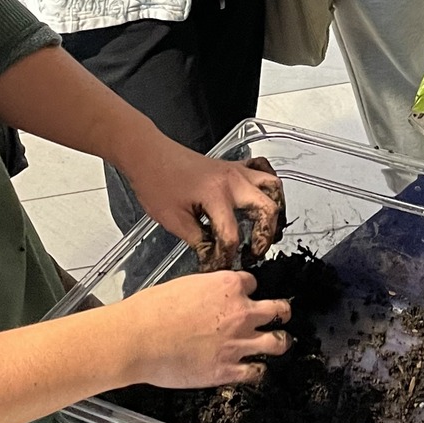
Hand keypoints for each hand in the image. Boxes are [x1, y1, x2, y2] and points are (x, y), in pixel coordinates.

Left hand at [115, 140, 285, 266]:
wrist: (149, 155)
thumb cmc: (156, 183)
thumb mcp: (173, 220)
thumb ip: (198, 241)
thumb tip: (213, 257)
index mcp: (216, 195)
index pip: (232, 236)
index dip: (226, 258)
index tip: (218, 267)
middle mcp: (233, 181)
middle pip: (267, 210)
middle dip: (264, 237)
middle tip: (252, 254)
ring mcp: (237, 170)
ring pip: (273, 187)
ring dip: (274, 210)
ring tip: (266, 229)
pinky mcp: (234, 165)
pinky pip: (263, 169)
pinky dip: (268, 184)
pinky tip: (262, 197)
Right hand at [117, 270, 293, 389]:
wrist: (139, 339)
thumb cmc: (152, 309)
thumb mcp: (185, 285)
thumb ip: (207, 291)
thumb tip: (210, 298)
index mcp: (229, 286)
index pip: (253, 283)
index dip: (248, 291)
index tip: (245, 296)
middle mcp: (241, 313)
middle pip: (278, 309)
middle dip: (282, 312)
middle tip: (281, 315)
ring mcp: (238, 343)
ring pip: (277, 342)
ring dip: (279, 342)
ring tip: (278, 343)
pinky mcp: (228, 370)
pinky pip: (256, 372)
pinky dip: (257, 371)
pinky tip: (254, 369)